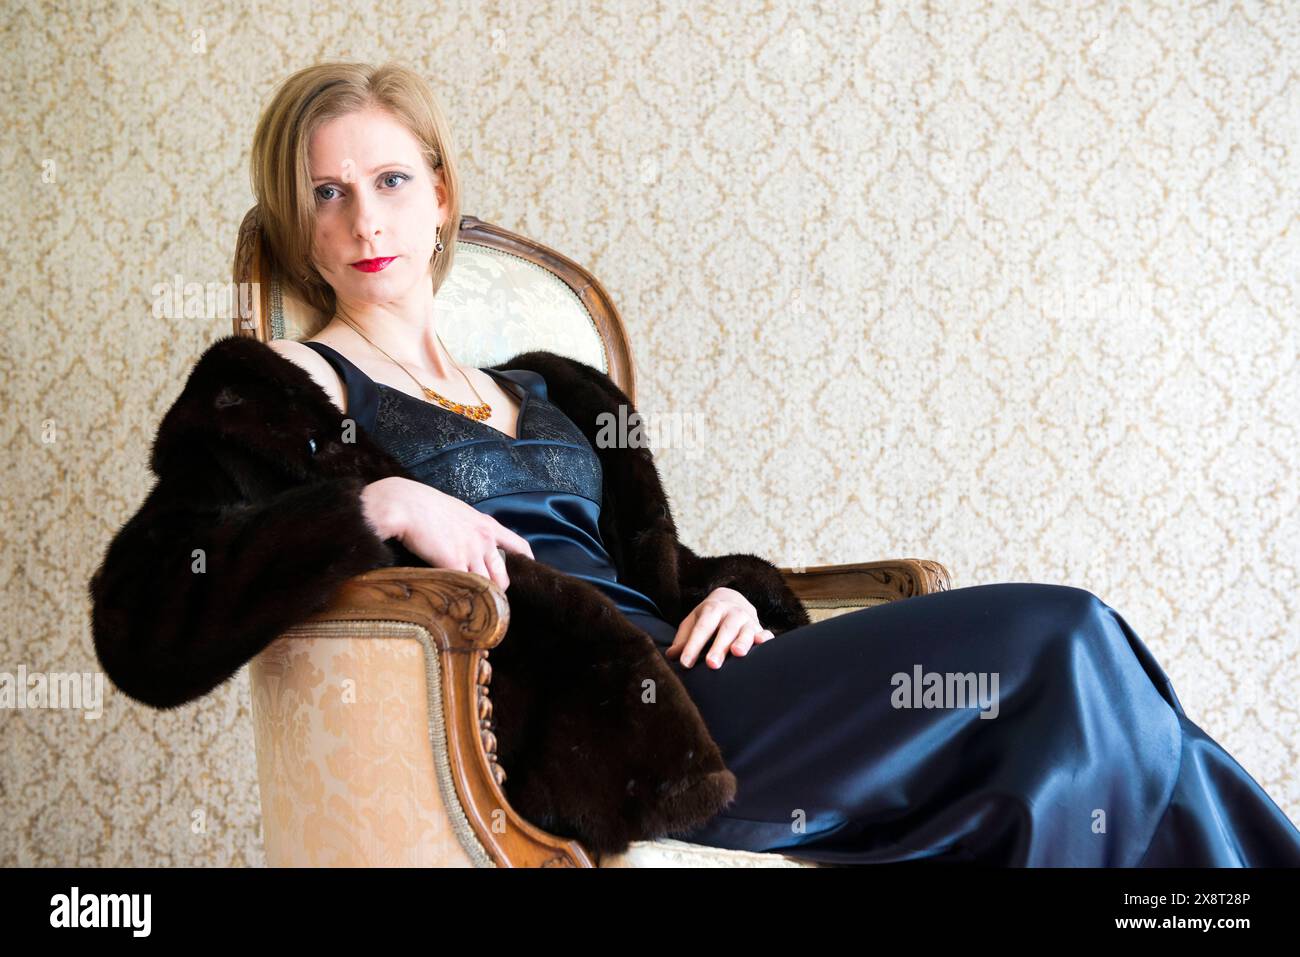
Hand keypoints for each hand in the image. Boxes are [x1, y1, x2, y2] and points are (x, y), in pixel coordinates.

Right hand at [360, 477, 533, 592]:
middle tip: (485, 597)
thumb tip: (466, 541)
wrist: (406, 505)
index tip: (526, 570)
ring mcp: (471, 553)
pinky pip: (466, 587)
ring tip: (470, 605)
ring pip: (487, 585)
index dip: (525, 561)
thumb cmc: (425, 506)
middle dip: (496, 589)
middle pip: (503, 575)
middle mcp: (484, 540)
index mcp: (486, 525)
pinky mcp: (454, 563)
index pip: (518, 545)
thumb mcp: (458, 512)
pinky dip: (462, 597)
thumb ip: (469, 528)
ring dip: (479, 596)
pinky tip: (455, 602)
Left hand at [666, 587, 774, 669]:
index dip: (692, 645)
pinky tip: (762, 645)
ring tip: (737, 653)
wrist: (732, 599)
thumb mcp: (693, 622)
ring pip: (746, 631)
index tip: (685, 663)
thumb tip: (671, 656)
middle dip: (719, 647)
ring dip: (743, 642)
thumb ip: (683, 639)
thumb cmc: (708, 617)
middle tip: (712, 664)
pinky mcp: (760, 629)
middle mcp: (732, 613)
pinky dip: (765, 640)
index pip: (701, 628)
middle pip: (725, 630)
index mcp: (712, 609)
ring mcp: (748, 620)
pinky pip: (765, 634)